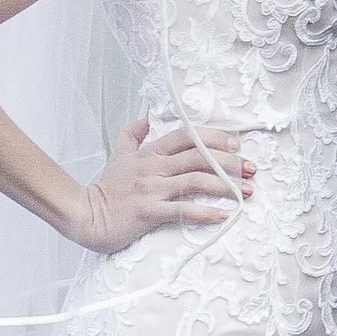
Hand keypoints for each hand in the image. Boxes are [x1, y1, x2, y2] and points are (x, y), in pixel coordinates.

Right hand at [73, 117, 253, 253]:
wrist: (85, 216)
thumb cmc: (105, 189)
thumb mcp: (117, 155)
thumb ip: (132, 135)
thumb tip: (145, 119)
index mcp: (149, 154)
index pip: (186, 136)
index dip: (213, 137)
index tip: (236, 143)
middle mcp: (153, 168)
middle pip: (199, 157)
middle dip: (229, 161)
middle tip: (251, 168)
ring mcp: (151, 190)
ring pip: (196, 182)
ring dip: (226, 186)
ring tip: (247, 192)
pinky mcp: (149, 212)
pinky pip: (183, 210)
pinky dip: (205, 212)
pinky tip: (223, 215)